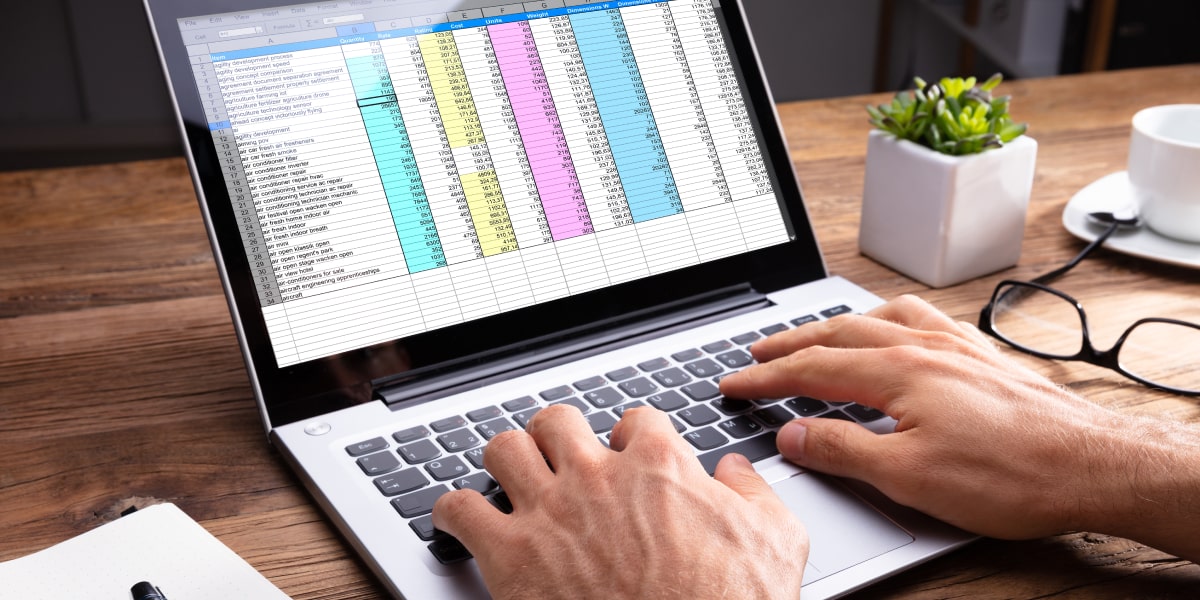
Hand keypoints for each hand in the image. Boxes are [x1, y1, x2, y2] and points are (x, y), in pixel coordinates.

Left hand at [432, 404, 807, 599]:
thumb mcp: (775, 544)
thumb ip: (755, 495)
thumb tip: (735, 472)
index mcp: (658, 466)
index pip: (636, 419)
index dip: (633, 437)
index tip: (629, 455)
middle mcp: (596, 477)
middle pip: (558, 420)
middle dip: (559, 435)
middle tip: (561, 456)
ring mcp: (548, 512)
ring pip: (503, 447)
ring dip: (505, 459)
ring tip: (508, 474)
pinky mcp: (510, 556)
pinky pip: (458, 509)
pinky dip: (451, 511)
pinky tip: (456, 520)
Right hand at [720, 295, 1199, 552]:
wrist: (1091, 464)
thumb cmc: (1010, 474)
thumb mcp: (908, 477)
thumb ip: (842, 450)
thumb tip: (791, 435)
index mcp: (897, 371)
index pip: (811, 368)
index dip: (765, 377)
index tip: (734, 382)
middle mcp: (922, 346)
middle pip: (837, 334)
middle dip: (789, 343)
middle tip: (756, 351)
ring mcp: (954, 345)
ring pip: (878, 319)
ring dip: (835, 325)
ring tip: (813, 332)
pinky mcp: (979, 354)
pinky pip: (920, 318)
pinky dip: (887, 319)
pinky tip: (892, 329)